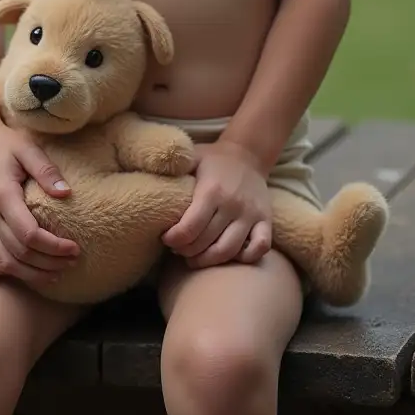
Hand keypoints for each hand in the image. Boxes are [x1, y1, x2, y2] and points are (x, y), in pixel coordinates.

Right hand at [0, 120, 79, 286]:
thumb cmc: (6, 144)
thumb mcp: (29, 149)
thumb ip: (47, 171)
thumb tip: (67, 194)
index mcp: (2, 195)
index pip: (29, 235)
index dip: (54, 247)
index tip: (75, 248)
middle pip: (18, 253)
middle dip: (48, 263)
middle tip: (72, 262)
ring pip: (1, 262)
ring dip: (29, 274)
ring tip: (56, 273)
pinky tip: (17, 271)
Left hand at [161, 140, 272, 268]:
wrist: (248, 153)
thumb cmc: (212, 159)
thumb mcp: (191, 157)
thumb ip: (172, 167)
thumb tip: (148, 176)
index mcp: (211, 190)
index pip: (189, 228)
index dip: (173, 240)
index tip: (166, 239)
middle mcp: (232, 204)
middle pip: (205, 243)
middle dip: (186, 252)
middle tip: (178, 250)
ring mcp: (251, 214)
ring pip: (229, 250)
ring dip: (208, 260)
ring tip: (195, 257)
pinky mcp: (266, 220)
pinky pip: (260, 248)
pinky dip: (245, 258)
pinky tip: (228, 255)